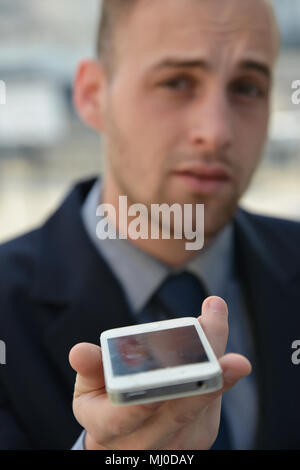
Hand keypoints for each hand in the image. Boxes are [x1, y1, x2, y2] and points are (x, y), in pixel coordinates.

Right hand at [69, 296, 250, 449]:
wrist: (125, 442)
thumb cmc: (105, 407)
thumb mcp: (90, 390)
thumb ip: (91, 368)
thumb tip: (78, 352)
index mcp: (109, 429)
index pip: (126, 418)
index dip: (143, 404)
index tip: (159, 386)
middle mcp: (146, 443)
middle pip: (176, 413)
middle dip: (202, 384)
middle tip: (232, 362)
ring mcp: (176, 443)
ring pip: (200, 410)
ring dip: (219, 379)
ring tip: (235, 358)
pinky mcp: (199, 436)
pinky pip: (211, 407)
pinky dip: (220, 381)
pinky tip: (229, 360)